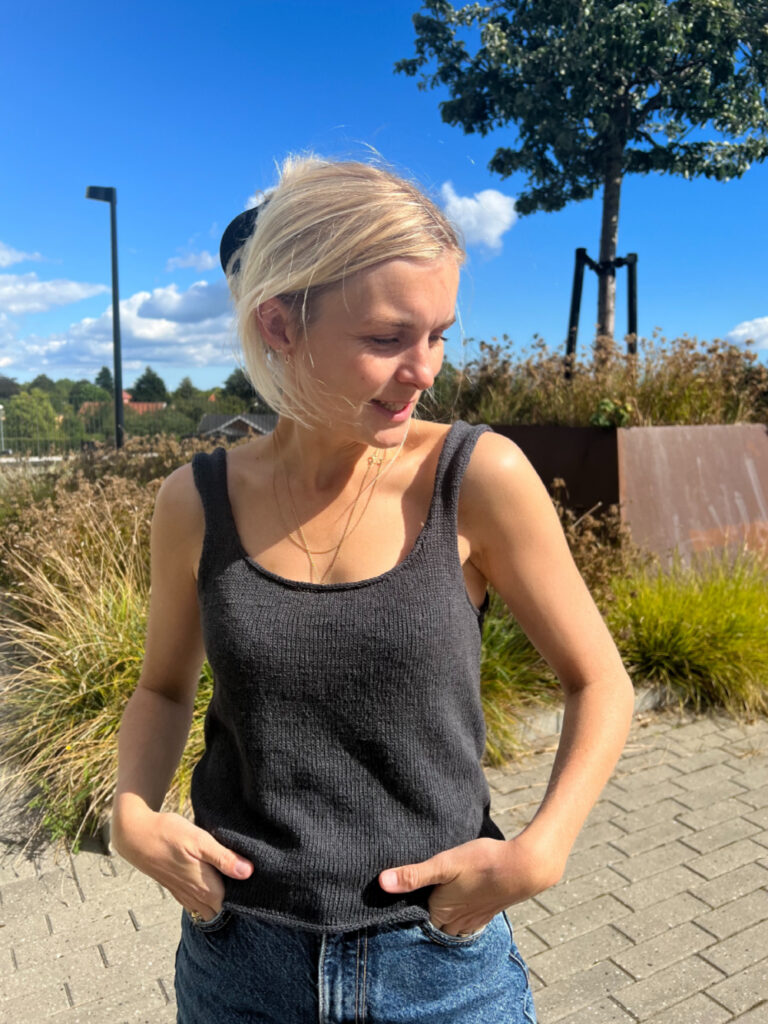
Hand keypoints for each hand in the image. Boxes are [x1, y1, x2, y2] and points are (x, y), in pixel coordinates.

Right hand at [112, 806, 252, 921]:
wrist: (136, 835)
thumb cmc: (168, 834)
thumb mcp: (199, 841)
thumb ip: (223, 858)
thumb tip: (248, 872)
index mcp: (205, 886)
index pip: (232, 905)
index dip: (248, 900)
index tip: (262, 890)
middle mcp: (195, 895)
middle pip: (221, 910)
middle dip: (236, 905)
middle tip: (253, 890)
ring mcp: (184, 893)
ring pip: (208, 909)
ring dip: (221, 903)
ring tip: (237, 889)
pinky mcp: (176, 887)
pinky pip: (196, 902)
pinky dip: (208, 899)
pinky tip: (215, 886)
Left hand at [378, 833, 562, 936]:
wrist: (524, 868)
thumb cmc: (483, 862)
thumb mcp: (445, 863)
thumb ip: (414, 875)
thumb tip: (381, 883)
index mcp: (441, 913)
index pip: (414, 922)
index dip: (403, 915)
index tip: (390, 907)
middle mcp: (456, 922)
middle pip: (432, 927)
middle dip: (420, 920)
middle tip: (407, 905)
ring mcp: (473, 920)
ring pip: (449, 926)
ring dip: (440, 919)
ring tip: (430, 905)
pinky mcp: (486, 913)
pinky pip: (466, 922)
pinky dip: (458, 916)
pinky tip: (458, 902)